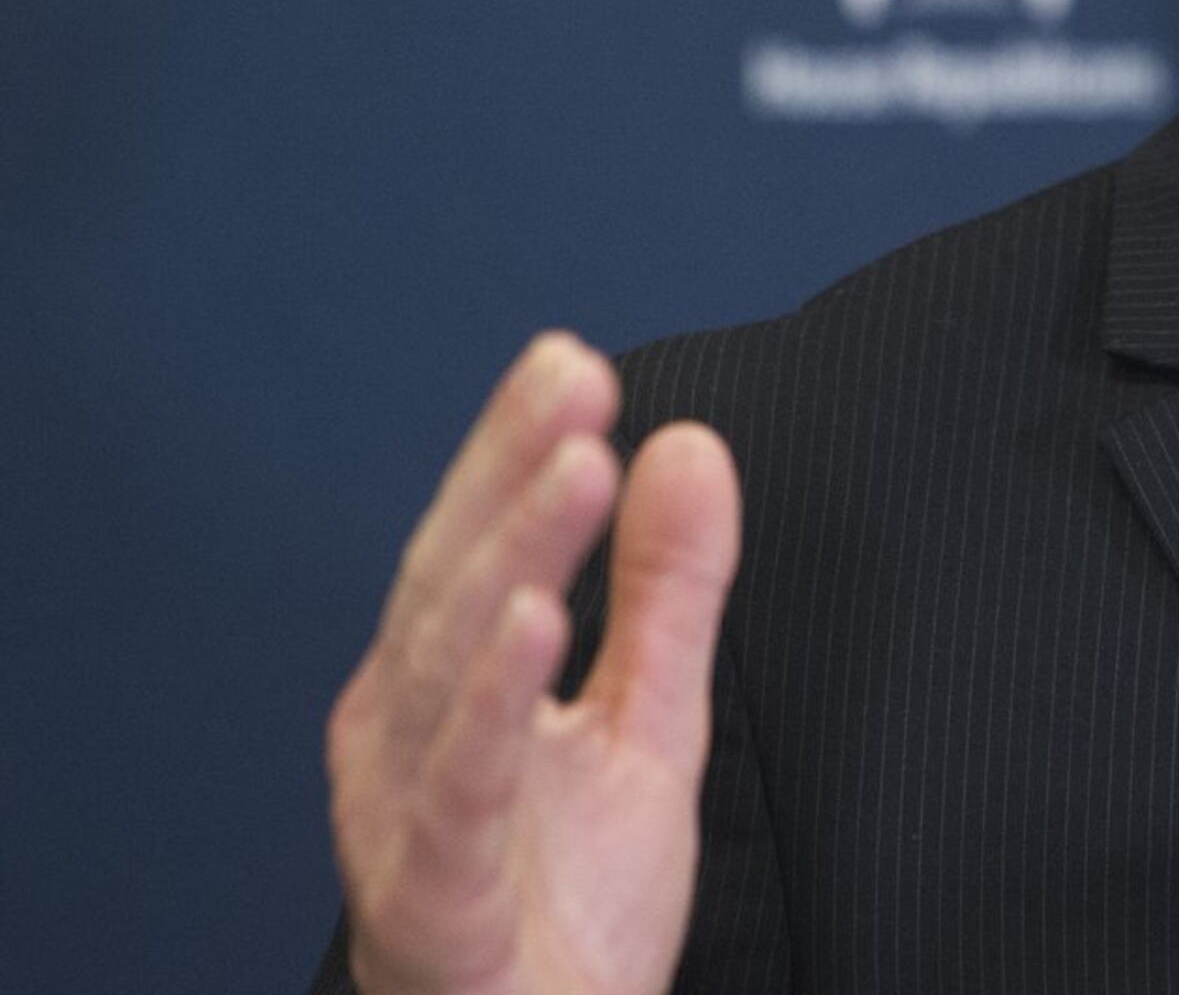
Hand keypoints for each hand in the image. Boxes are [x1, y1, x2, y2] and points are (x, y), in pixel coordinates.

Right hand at [326, 333, 740, 994]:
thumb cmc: (566, 905)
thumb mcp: (650, 722)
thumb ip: (670, 591)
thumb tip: (688, 445)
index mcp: (445, 689)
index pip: (477, 543)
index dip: (513, 450)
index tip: (571, 359)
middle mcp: (403, 738)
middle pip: (452, 583)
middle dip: (511, 475)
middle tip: (574, 379)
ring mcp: (404, 817)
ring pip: (447, 668)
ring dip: (510, 560)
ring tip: (572, 469)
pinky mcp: (433, 899)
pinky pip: (457, 790)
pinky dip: (488, 702)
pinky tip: (531, 621)